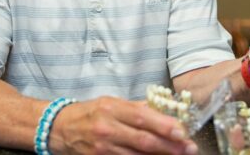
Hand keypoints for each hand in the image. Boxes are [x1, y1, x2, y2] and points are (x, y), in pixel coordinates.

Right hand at [49, 96, 197, 153]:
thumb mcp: (111, 102)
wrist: (60, 128)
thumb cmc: (90, 112)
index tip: (182, 131)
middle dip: (169, 145)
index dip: (164, 125)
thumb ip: (136, 107)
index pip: (143, 117)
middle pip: (144, 139)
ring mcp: (103, 148)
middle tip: (189, 148)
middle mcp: (108, 127)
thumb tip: (162, 110)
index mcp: (112, 107)